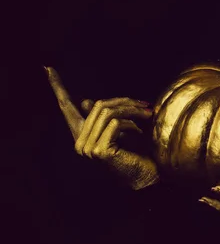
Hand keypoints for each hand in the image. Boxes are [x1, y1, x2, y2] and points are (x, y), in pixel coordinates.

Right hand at [45, 66, 159, 189]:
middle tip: (146, 105)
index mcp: (81, 134)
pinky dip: (132, 124)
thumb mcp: (120, 130)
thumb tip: (86, 101)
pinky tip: (140, 133)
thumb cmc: (136, 152)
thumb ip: (103, 116)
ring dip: (132, 111)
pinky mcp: (99, 151)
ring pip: (108, 112)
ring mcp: (86, 148)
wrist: (146, 176)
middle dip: (125, 102)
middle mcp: (79, 142)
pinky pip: (116, 123)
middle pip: (99, 105)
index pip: (65, 107)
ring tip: (147, 115)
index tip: (48, 68)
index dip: (58, 86)